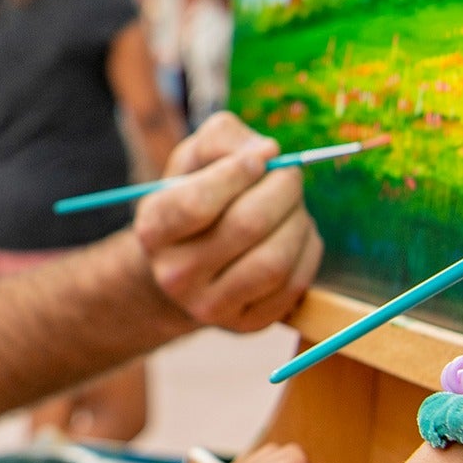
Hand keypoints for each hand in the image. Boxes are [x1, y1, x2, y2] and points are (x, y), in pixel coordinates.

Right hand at [134, 113, 323, 332]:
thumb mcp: (195, 157)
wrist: (190, 262)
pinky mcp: (246, 324)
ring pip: (276, 260)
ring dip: (299, 220)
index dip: (238, 172)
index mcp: (154, 229)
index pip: (197, 203)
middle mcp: (175, 275)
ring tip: (294, 206)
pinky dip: (308, 250)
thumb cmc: (196, 196)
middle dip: (283, 188)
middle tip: (290, 174)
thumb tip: (268, 153)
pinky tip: (296, 234)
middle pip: (247, 225)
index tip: (261, 158)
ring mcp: (210, 307)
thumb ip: (224, 138)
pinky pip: (295, 285)